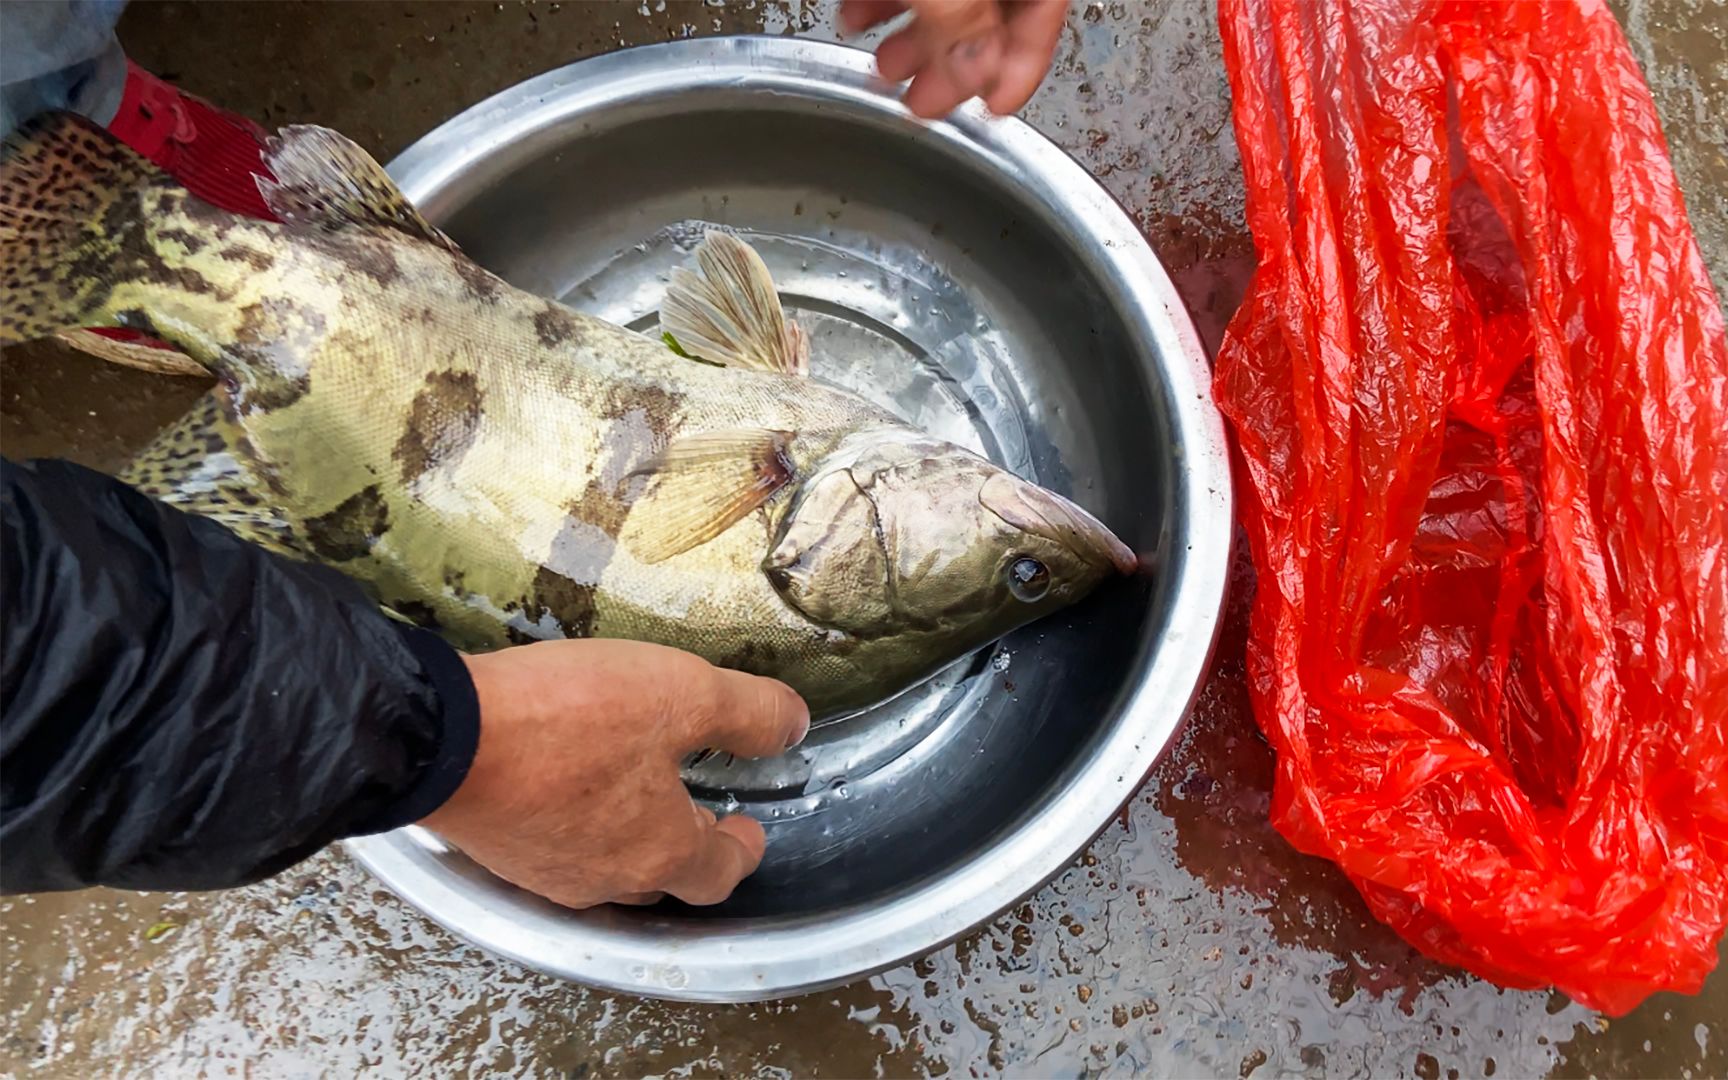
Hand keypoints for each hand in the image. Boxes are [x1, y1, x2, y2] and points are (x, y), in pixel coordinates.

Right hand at [420, 639, 808, 907]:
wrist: (443, 736)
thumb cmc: (570, 718)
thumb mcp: (680, 692)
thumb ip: (746, 712)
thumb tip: (794, 725)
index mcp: (660, 850)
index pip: (718, 873)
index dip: (742, 852)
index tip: (750, 833)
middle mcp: (604, 876)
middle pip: (661, 881)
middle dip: (688, 852)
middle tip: (698, 818)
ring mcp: (544, 871)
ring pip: (605, 872)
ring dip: (631, 844)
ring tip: (637, 806)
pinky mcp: (497, 849)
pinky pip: (555, 852)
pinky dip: (578, 831)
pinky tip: (568, 795)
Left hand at [842, 0, 1066, 118]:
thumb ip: (960, 25)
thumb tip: (968, 77)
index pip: (1043, 15)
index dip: (1021, 70)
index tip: (995, 109)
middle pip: (991, 13)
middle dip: (951, 64)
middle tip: (923, 102)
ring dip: (912, 36)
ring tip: (883, 66)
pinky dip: (884, 2)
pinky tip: (856, 19)